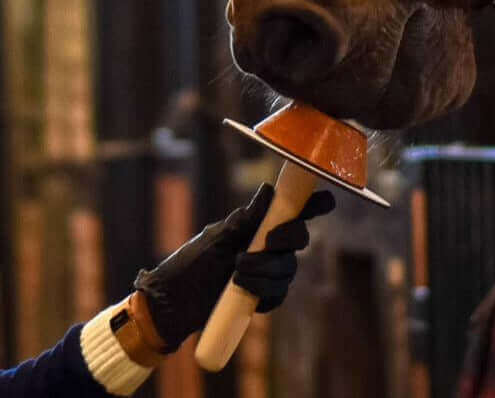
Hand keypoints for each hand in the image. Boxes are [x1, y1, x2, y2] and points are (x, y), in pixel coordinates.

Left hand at [133, 184, 334, 349]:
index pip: (296, 211)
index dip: (315, 204)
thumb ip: (246, 218)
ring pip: (289, 268)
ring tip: (237, 274)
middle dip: (287, 239)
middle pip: (299, 239)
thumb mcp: (217, 236)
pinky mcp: (262, 297)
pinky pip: (279, 294)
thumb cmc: (191, 264)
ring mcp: (267, 272)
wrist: (172, 305)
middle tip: (266, 242)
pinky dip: (264, 292)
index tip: (322, 203)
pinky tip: (246, 293)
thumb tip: (269, 190)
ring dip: (266, 271)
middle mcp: (269, 246)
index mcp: (260, 224)